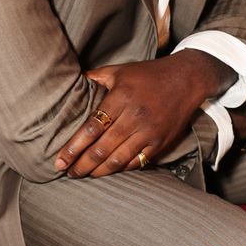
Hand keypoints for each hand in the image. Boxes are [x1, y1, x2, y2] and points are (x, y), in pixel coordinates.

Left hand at [54, 51, 235, 178]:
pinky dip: (120, 169)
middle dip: (82, 165)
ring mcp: (148, 132)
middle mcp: (134, 118)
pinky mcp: (160, 143)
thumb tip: (70, 80)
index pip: (92, 128)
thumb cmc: (148, 74)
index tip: (59, 160)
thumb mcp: (120, 70)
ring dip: (98, 171)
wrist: (186, 80)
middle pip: (102, 149)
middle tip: (66, 172)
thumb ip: (95, 78)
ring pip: (118, 160)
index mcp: (121, 98)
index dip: (73, 147)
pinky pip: (136, 162)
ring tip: (84, 175)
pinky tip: (108, 171)